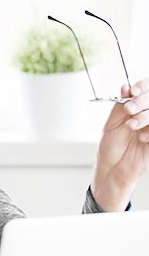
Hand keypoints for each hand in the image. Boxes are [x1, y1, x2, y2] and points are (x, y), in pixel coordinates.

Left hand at [92, 78, 148, 209]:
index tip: (132, 91)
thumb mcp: (111, 123)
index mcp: (136, 108)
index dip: (142, 86)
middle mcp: (147, 115)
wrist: (111, 168)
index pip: (146, 89)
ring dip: (145, 116)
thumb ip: (120, 105)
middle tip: (129, 110)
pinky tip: (142, 138)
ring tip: (131, 126)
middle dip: (142, 101)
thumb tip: (125, 87)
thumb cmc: (110, 146)